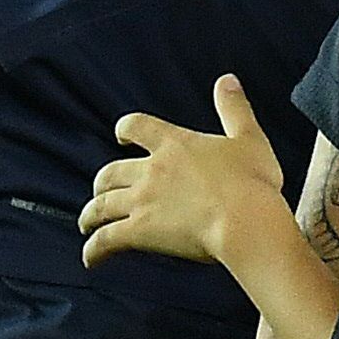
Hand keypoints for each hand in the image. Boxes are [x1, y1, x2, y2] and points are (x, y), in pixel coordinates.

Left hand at [82, 73, 288, 268]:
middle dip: (102, 182)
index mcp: (174, 144)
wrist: (245, 221)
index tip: (121, 135)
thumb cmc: (252, 183)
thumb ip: (233, 108)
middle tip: (101, 190)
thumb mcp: (249, 138)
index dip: (125, 129)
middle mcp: (151, 170)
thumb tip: (226, 80)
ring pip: (102, 205)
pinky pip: (106, 240)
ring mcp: (142, 201)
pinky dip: (94, 249)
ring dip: (91, 215)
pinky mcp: (139, 231)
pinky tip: (90, 258)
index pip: (137, 126)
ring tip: (87, 224)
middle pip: (110, 171)